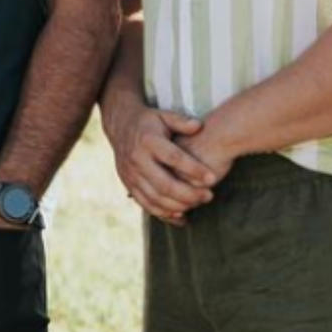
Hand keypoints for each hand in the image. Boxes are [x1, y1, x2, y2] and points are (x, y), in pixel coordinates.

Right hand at [106, 96, 218, 225]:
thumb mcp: (164, 116)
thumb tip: (198, 126)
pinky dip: (163, 213)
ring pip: (155, 197)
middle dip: (189, 194)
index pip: (174, 158)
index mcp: (148, 141)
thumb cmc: (149, 121)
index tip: (212, 178)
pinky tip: (180, 216)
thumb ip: (182, 122)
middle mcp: (137, 159)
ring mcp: (131, 174)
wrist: (119, 126)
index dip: (194, 170)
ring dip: (178, 205)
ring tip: (198, 204)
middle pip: (164, 184)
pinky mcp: (128, 184)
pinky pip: (145, 204)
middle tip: (209, 196)